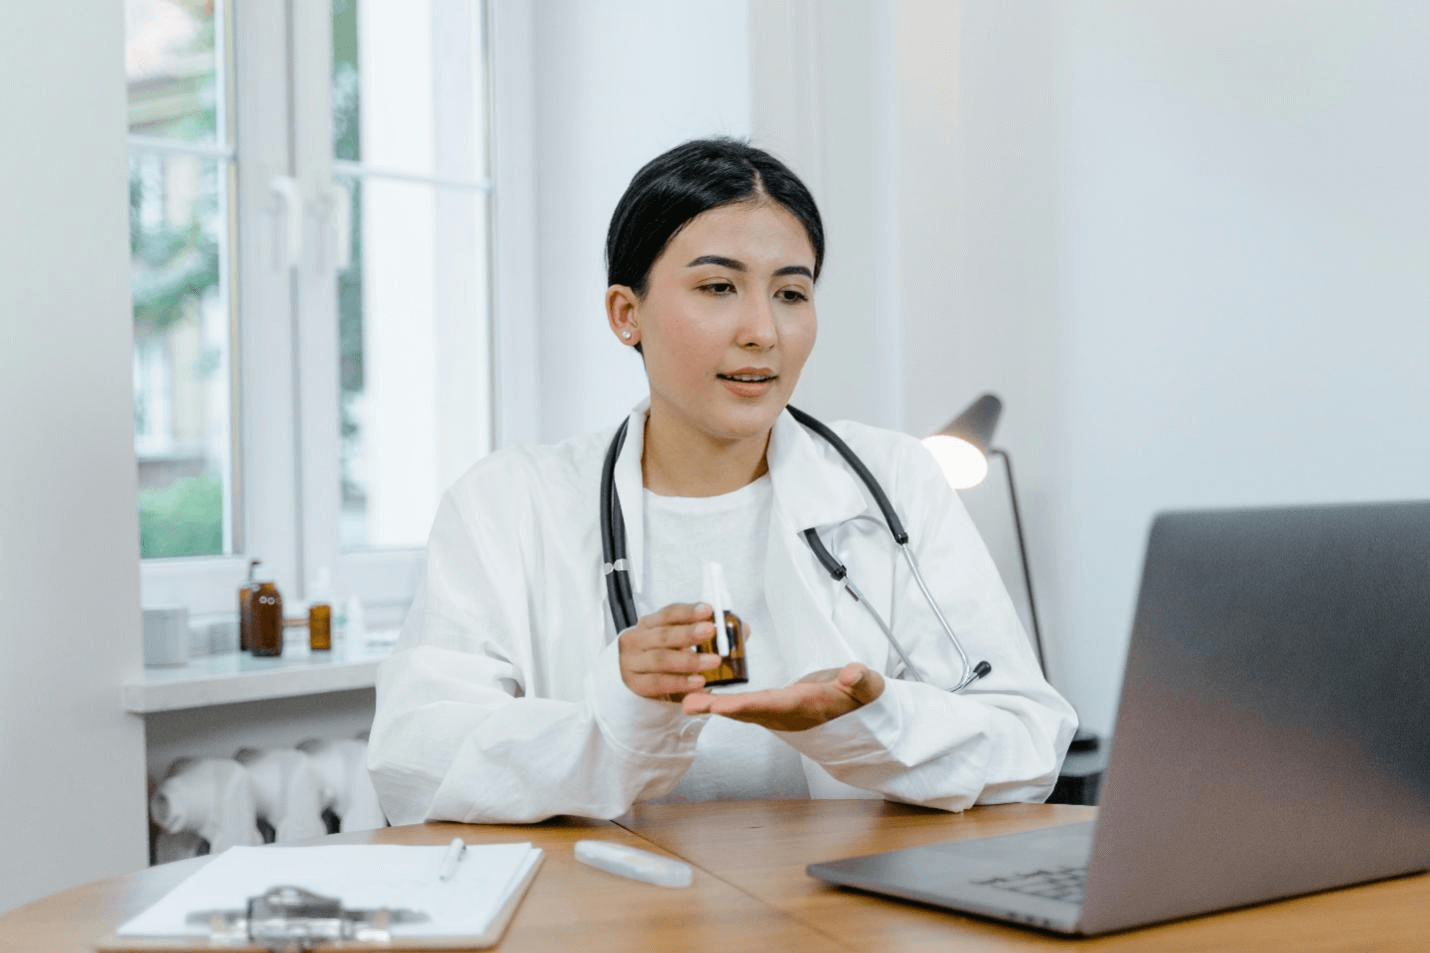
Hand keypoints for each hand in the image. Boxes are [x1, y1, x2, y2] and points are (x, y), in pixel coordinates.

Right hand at [618, 602, 723, 701]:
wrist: (639, 682)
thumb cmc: (662, 658)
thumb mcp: (676, 642)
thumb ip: (700, 634)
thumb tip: (736, 629)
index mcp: (648, 624)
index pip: (668, 614)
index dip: (688, 611)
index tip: (708, 610)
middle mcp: (636, 640)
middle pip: (663, 635)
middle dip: (688, 632)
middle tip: (710, 630)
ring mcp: (632, 662)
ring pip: (661, 659)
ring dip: (689, 660)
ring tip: (713, 661)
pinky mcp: (635, 684)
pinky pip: (659, 682)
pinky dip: (680, 682)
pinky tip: (698, 681)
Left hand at [681, 663, 885, 730]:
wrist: (856, 713)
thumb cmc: (859, 697)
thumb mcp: (869, 688)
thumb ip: (862, 680)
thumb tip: (851, 673)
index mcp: (807, 706)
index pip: (774, 704)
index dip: (747, 705)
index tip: (723, 705)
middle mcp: (787, 713)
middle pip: (749, 711)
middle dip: (719, 709)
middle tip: (689, 705)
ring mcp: (777, 713)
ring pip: (741, 710)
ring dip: (714, 707)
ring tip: (686, 703)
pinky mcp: (771, 708)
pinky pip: (743, 706)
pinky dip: (722, 702)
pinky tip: (701, 696)